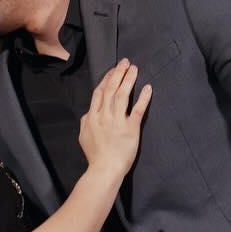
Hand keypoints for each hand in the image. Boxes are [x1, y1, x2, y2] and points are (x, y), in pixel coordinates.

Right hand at [78, 58, 151, 176]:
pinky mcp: (131, 128)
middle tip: (125, 62)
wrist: (104, 169)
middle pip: (111, 89)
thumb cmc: (95, 155)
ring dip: (129, 80)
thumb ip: (85, 121)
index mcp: (92, 116)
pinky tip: (147, 88)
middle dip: (118, 73)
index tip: (113, 70)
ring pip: (123, 95)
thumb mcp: (83, 136)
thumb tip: (88, 113)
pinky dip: (143, 98)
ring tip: (134, 69)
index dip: (107, 78)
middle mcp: (104, 115)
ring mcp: (117, 121)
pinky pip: (138, 110)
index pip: (100, 92)